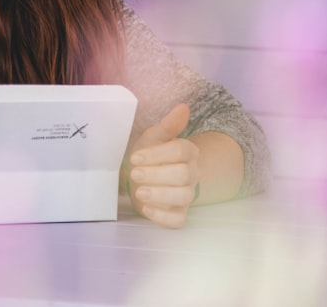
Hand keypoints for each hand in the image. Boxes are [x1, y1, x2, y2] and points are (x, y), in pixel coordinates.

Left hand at [125, 103, 199, 228]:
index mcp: (188, 152)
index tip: (135, 157)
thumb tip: (183, 107)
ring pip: (184, 197)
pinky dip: (163, 217)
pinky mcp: (178, 213)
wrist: (140, 176)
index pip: (181, 151)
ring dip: (161, 195)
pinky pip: (178, 220)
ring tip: (140, 193)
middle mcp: (192, 173)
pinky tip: (146, 209)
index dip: (158, 155)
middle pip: (184, 175)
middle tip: (135, 174)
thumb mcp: (153, 137)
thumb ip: (167, 125)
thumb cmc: (148, 155)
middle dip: (157, 175)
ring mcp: (186, 194)